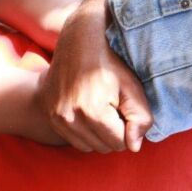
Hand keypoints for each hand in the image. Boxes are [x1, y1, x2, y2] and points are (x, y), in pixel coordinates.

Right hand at [40, 2, 152, 151]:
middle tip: (115, 108)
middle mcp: (71, 118)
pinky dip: (87, 134)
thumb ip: (140, 118)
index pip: (120, 143)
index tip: (126, 109)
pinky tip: (92, 114)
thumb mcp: (131, 87)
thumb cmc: (109, 64)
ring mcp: (58, 119)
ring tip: (104, 110)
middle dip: (115, 133)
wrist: (77, 43)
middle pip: (105, 147)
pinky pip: (76, 141)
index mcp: (92, 111)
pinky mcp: (52, 118)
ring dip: (101, 136)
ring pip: (90, 147)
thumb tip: (135, 147)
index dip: (129, 128)